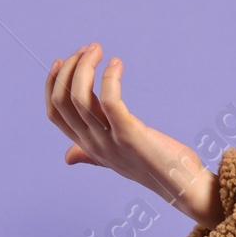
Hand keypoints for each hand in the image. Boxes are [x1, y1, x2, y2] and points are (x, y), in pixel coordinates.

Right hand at [47, 45, 220, 226]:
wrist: (183, 187)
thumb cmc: (153, 168)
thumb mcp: (114, 160)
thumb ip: (90, 154)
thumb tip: (68, 157)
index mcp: (87, 146)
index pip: (54, 113)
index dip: (52, 84)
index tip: (62, 60)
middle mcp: (93, 144)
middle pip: (64, 100)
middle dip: (70, 68)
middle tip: (89, 49)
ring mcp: (109, 141)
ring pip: (79, 97)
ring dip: (85, 66)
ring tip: (98, 49)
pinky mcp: (129, 135)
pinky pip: (109, 100)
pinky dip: (110, 78)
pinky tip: (117, 63)